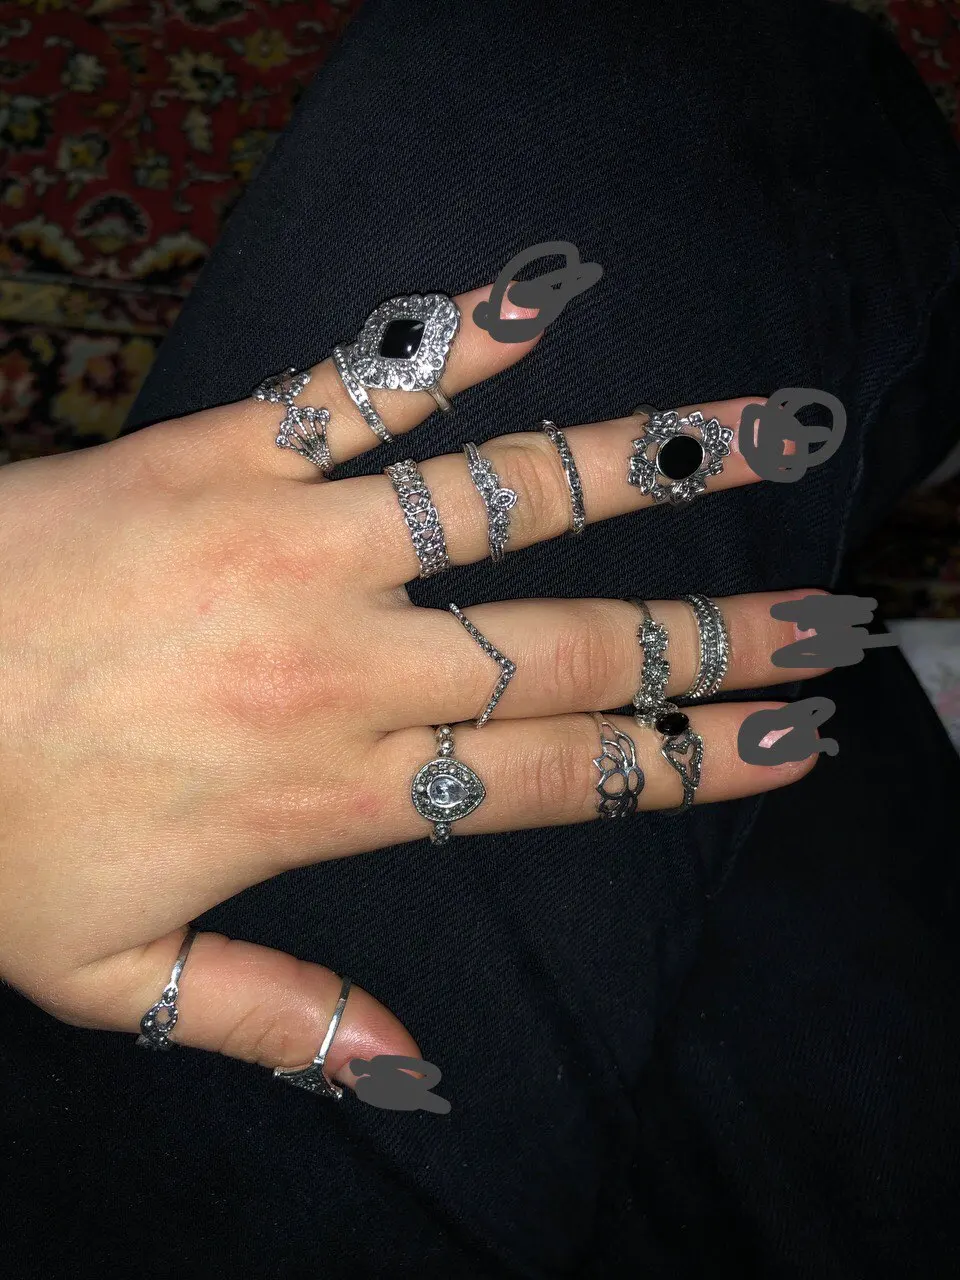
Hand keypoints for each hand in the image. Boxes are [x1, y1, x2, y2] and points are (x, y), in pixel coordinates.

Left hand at [0, 282, 827, 1093]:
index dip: (679, 759)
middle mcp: (340, 665)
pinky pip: (357, 392)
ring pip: (503, 504)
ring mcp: (290, 546)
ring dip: (645, 471)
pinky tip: (544, 301)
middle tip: (819, 623)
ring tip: (758, 439)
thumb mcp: (110, 975)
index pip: (552, 776)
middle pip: (570, 651)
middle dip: (711, 640)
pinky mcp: (222, 453)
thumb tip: (407, 1067)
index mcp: (326, 794)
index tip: (780, 740)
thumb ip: (272, 1019)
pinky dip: (451, 343)